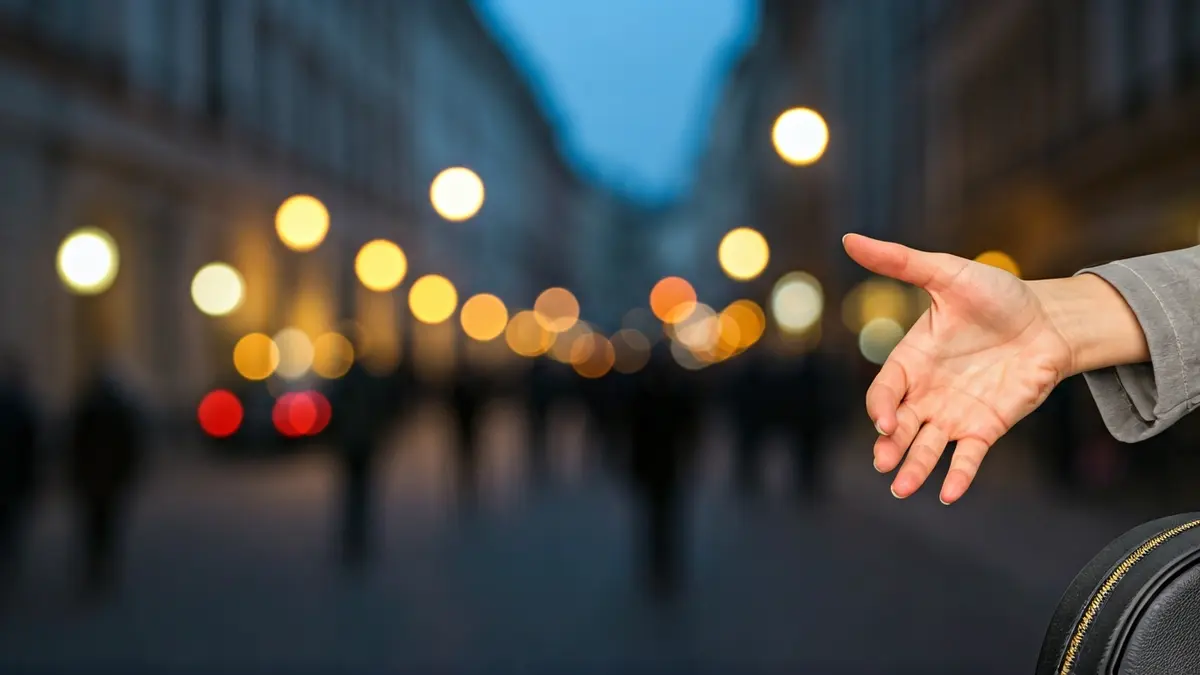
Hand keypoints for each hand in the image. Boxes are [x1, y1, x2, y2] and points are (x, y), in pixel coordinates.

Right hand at [841, 234, 1074, 503]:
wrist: (1048, 319)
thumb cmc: (995, 294)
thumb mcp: (945, 274)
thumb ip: (899, 262)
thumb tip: (849, 238)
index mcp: (911, 359)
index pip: (885, 390)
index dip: (881, 407)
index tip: (883, 420)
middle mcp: (927, 392)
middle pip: (899, 426)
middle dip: (889, 446)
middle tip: (884, 463)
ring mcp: (956, 412)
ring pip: (927, 445)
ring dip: (914, 468)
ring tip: (902, 488)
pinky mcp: (987, 426)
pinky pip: (969, 456)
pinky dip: (958, 474)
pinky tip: (949, 493)